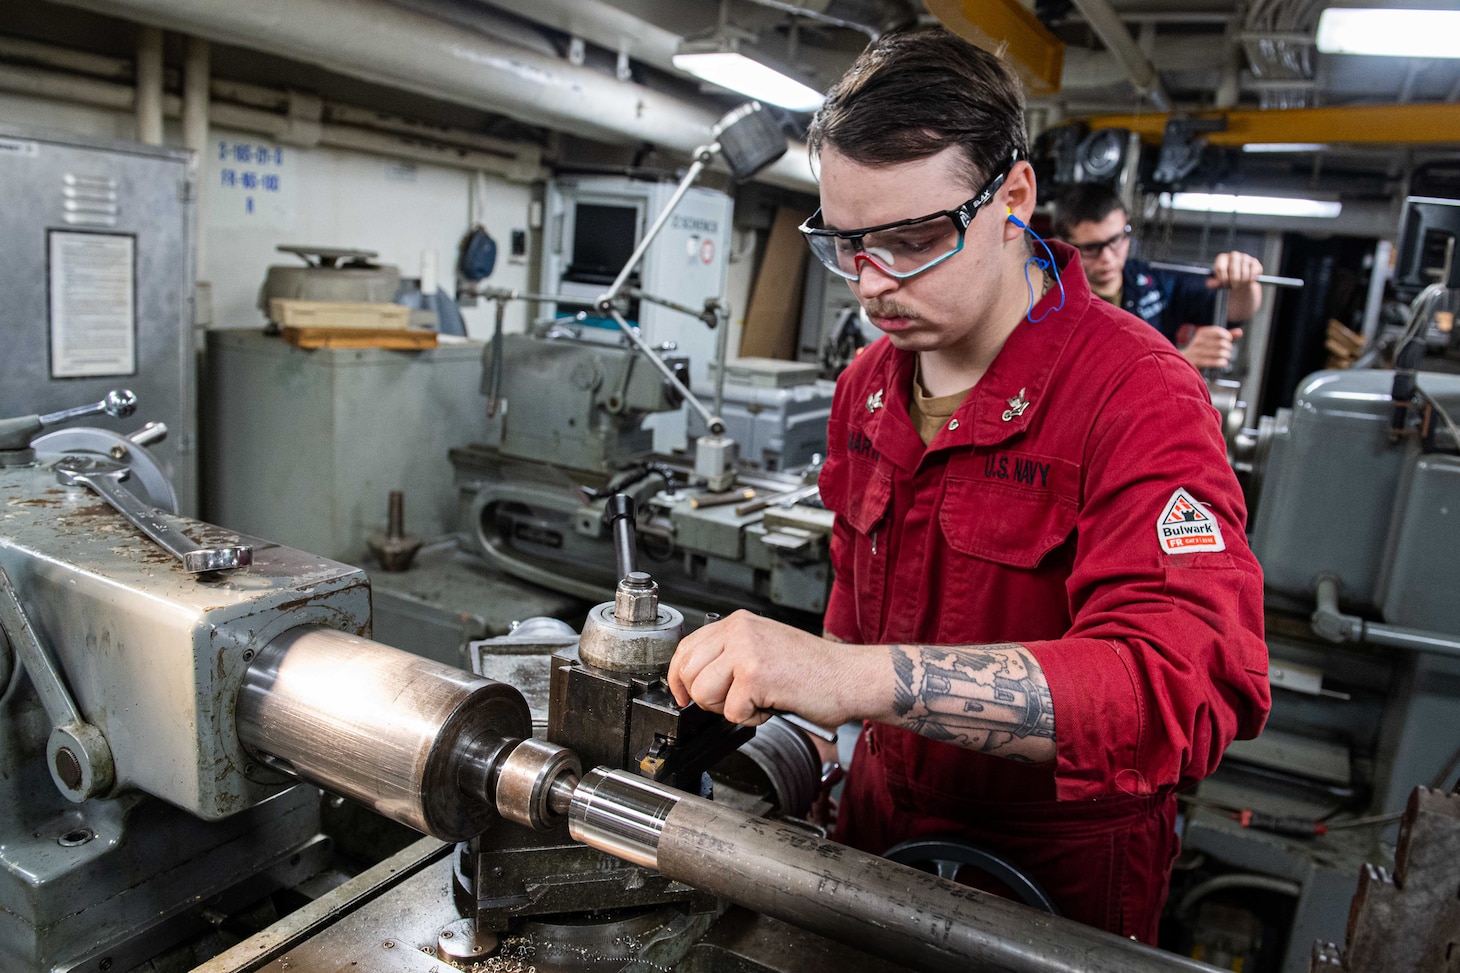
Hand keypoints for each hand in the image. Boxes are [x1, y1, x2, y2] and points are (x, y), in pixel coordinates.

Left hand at [668, 610, 878, 727]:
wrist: (850, 677)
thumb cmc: (814, 670)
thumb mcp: (764, 647)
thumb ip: (730, 655)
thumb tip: (695, 679)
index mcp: (739, 622)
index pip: (685, 648)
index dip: (679, 678)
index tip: (684, 695)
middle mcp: (739, 631)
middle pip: (688, 673)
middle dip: (705, 698)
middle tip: (733, 702)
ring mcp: (746, 651)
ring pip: (703, 693)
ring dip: (728, 709)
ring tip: (757, 702)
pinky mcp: (755, 675)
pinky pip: (731, 712)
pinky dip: (752, 719)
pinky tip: (772, 705)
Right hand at [1181, 325, 1242, 368]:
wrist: (1185, 359)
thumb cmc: (1201, 348)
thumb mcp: (1211, 339)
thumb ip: (1225, 335)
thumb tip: (1240, 332)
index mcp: (1201, 333)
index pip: (1219, 332)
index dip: (1227, 336)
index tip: (1228, 340)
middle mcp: (1198, 341)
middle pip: (1221, 343)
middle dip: (1228, 348)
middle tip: (1228, 350)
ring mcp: (1197, 351)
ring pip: (1220, 353)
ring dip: (1226, 355)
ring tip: (1226, 356)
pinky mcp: (1198, 362)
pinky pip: (1215, 362)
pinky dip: (1222, 362)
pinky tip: (1223, 362)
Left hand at [1208, 251, 1261, 288]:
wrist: (1241, 284)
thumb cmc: (1228, 281)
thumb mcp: (1219, 283)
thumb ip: (1213, 283)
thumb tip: (1210, 284)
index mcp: (1222, 258)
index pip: (1220, 266)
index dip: (1222, 277)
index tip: (1224, 283)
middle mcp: (1234, 255)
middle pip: (1233, 267)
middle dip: (1234, 279)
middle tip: (1234, 286)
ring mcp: (1245, 257)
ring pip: (1244, 271)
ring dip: (1242, 281)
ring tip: (1240, 285)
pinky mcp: (1255, 262)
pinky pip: (1254, 272)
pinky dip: (1251, 279)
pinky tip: (1248, 281)